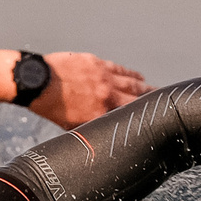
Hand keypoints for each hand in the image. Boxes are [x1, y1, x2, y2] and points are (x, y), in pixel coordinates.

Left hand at [31, 52, 149, 127]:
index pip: (129, 117)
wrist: (36, 81)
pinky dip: (132, 73)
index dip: (144, 119)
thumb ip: (89, 129)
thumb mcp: (70, 126)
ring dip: (146, 87)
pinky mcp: (98, 63)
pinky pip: (121, 69)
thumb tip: (99, 137)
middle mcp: (107, 96)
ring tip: (156, 90)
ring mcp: (104, 77)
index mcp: (100, 114)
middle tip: (164, 104)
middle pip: (138, 98)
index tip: (154, 121)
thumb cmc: (49, 106)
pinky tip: (139, 75)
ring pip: (133, 82)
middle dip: (152, 102)